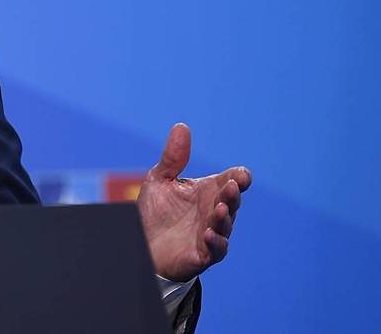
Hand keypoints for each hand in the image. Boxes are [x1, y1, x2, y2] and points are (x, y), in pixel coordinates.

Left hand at [137, 123, 250, 282]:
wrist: (141, 244)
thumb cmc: (155, 213)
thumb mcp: (160, 180)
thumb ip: (173, 157)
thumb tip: (182, 126)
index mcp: (208, 192)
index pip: (231, 181)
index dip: (239, 177)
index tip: (240, 175)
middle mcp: (214, 212)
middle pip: (232, 201)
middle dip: (232, 194)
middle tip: (230, 186)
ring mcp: (211, 233)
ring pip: (225, 225)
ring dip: (225, 218)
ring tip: (220, 209)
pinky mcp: (203, 254)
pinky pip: (216, 250)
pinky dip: (215, 242)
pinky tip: (207, 233)